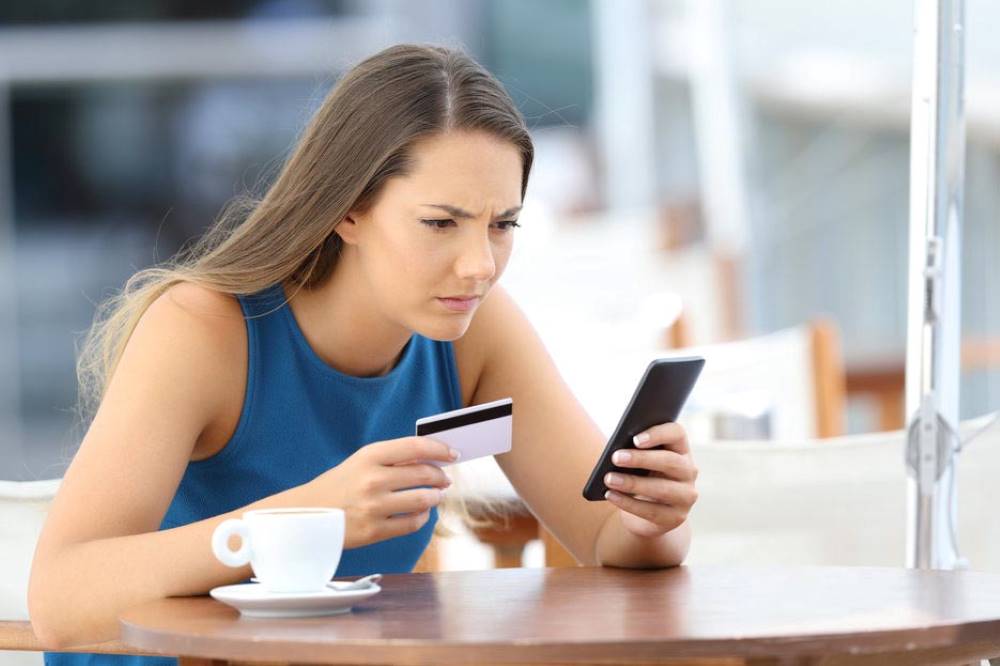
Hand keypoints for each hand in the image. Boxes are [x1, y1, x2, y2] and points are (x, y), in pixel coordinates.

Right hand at [304, 436, 458, 548]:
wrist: (304, 515)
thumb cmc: (337, 486)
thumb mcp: (360, 463)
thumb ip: (392, 459)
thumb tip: (431, 459)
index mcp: (369, 456)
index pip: (416, 447)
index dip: (439, 449)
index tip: (452, 453)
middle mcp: (373, 479)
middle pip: (424, 474)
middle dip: (441, 476)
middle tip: (445, 478)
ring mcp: (374, 506)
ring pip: (423, 499)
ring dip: (435, 497)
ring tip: (436, 496)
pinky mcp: (374, 531)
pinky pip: (412, 523)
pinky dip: (423, 517)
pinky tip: (422, 513)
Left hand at [603, 422, 698, 538]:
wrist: (644, 513)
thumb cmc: (638, 477)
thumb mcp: (638, 463)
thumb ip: (633, 451)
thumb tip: (617, 452)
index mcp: (680, 449)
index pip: (677, 434)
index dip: (658, 434)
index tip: (635, 439)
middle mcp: (688, 471)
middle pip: (670, 461)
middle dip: (641, 459)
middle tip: (615, 457)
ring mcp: (686, 496)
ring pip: (663, 488)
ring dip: (632, 483)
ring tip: (609, 479)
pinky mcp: (676, 518)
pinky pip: (652, 511)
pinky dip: (628, 503)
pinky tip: (610, 495)